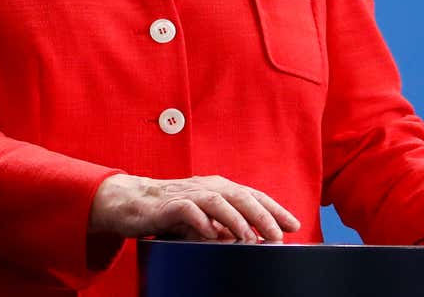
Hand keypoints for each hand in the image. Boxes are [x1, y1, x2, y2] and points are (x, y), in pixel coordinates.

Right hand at [89, 173, 301, 243]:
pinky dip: (202, 221)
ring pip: (218, 200)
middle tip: (277, 235)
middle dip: (262, 215)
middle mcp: (205, 186)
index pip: (251, 194)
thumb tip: (249, 238)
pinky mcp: (167, 204)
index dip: (274, 208)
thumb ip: (224, 224)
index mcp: (216, 187)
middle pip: (239, 195)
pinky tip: (212, 235)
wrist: (129, 202)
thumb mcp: (202, 216)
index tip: (294, 225)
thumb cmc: (168, 209)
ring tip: (249, 238)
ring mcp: (186, 193)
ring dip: (237, 220)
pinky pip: (188, 210)